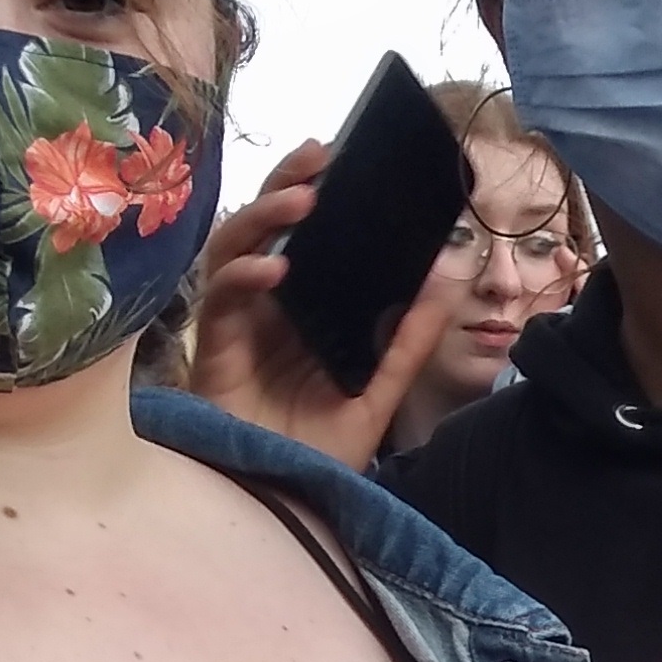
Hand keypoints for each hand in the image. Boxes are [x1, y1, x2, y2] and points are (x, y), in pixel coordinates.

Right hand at [185, 138, 463, 473]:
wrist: (293, 506)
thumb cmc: (323, 451)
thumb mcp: (381, 389)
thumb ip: (408, 336)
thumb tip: (447, 272)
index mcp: (301, 308)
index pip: (302, 235)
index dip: (313, 192)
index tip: (342, 157)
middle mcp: (264, 308)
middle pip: (263, 228)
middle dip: (285, 185)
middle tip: (317, 155)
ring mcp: (236, 327)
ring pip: (233, 250)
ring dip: (263, 219)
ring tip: (301, 202)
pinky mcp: (214, 353)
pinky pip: (220, 302)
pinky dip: (243, 278)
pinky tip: (274, 270)